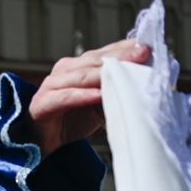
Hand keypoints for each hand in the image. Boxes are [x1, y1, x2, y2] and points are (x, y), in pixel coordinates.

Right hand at [22, 40, 150, 157]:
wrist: (41, 143)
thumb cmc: (70, 120)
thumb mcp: (99, 104)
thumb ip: (114, 90)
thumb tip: (143, 81)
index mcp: (79, 66)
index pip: (105, 53)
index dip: (126, 49)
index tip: (149, 47)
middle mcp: (65, 70)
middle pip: (95, 60)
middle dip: (121, 56)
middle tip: (143, 53)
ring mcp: (52, 85)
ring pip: (81, 76)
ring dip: (104, 73)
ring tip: (125, 71)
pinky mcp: (42, 104)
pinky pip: (64, 97)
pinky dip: (81, 96)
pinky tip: (97, 95)